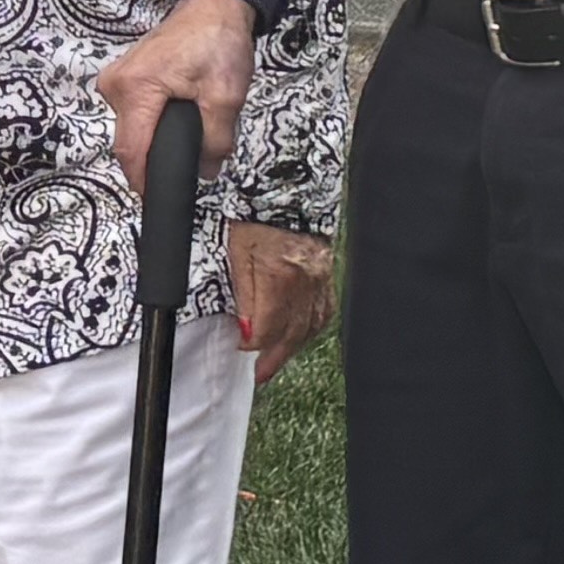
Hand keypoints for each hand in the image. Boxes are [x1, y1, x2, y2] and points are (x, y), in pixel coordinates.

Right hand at [100, 0, 256, 191]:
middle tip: (193, 155)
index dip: (146, 181)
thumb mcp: (226, 97)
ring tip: (190, 128)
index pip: (131, 152)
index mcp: (136, 89)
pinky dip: (155, 122)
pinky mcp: (124, 79)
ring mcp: (117, 81)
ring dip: (157, 138)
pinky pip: (135, 115)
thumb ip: (215, 141)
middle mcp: (116, 85)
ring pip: (133, 130)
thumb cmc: (217, 41)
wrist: (213, 6)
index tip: (161, 198)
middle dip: (159, 156)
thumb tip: (204, 171)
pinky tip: (178, 116)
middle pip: (130, 143)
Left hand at [228, 222, 333, 378]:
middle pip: (292, 333)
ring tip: (276, 361)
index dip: (252, 342)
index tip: (240, 346)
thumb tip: (244, 328)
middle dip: (274, 358)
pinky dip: (311, 328)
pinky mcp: (327, 275)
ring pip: (310, 326)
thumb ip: (242, 294)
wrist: (287, 189)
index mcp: (280, 275)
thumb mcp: (236, 252)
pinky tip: (300, 336)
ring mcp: (320, 279)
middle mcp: (305, 282)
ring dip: (292, 347)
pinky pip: (324, 311)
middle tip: (260, 374)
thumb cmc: (255, 216)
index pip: (268, 327)